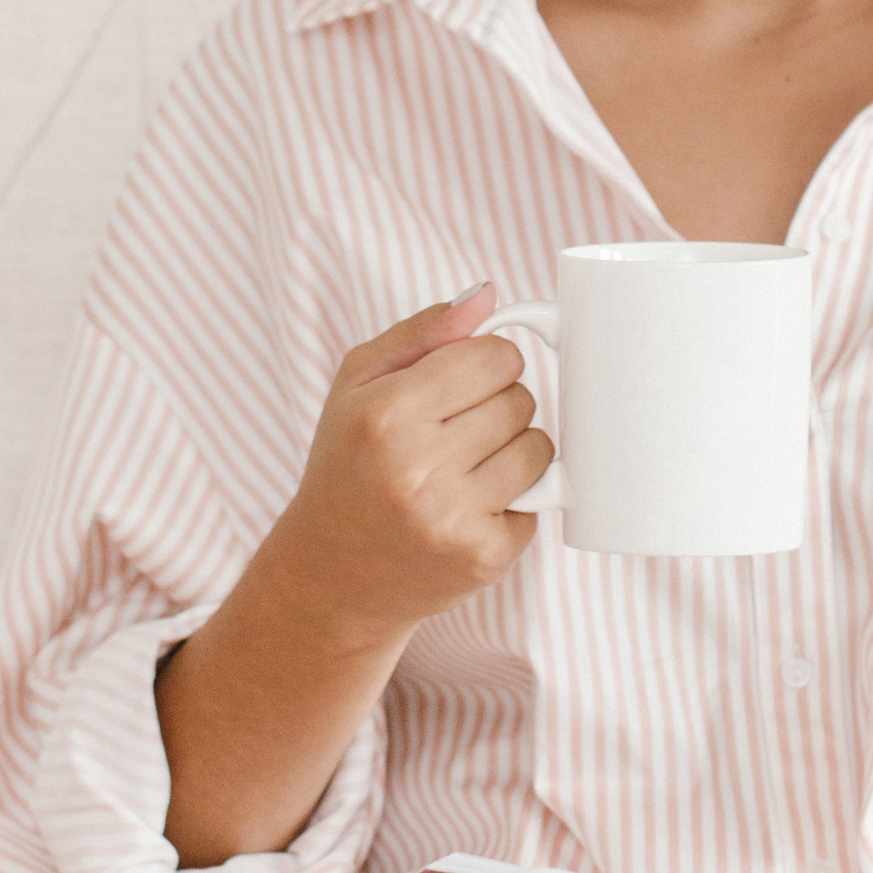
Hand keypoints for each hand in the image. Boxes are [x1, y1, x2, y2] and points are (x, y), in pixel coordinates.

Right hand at [253, 284, 554, 645]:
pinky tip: (469, 507)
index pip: (494, 357)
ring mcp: (453, 520)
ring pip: (539, 447)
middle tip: (454, 433)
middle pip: (520, 399)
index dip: (486, 364)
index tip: (462, 382)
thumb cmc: (348, 465)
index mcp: (385, 417)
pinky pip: (541, 499)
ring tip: (465, 468)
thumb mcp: (358, 385)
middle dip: (497, 407)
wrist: (332, 576)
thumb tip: (489, 295)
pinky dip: (515, 498)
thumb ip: (422, 333)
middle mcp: (417, 470)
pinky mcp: (484, 558)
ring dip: (513, 450)